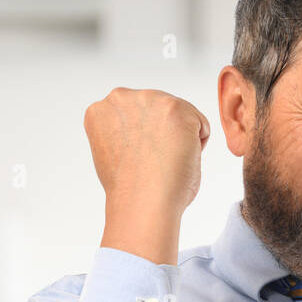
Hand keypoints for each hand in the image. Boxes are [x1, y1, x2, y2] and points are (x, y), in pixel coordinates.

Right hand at [84, 88, 209, 262]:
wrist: (142, 204)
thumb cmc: (131, 191)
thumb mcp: (114, 152)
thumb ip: (125, 133)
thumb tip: (144, 132)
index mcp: (101, 111)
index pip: (135, 117)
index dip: (143, 142)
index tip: (139, 160)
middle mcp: (121, 98)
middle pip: (157, 111)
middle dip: (162, 135)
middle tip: (154, 164)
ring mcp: (149, 99)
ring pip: (180, 116)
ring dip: (179, 139)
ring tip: (164, 162)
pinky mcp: (176, 108)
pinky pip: (200, 125)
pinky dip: (197, 146)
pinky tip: (179, 160)